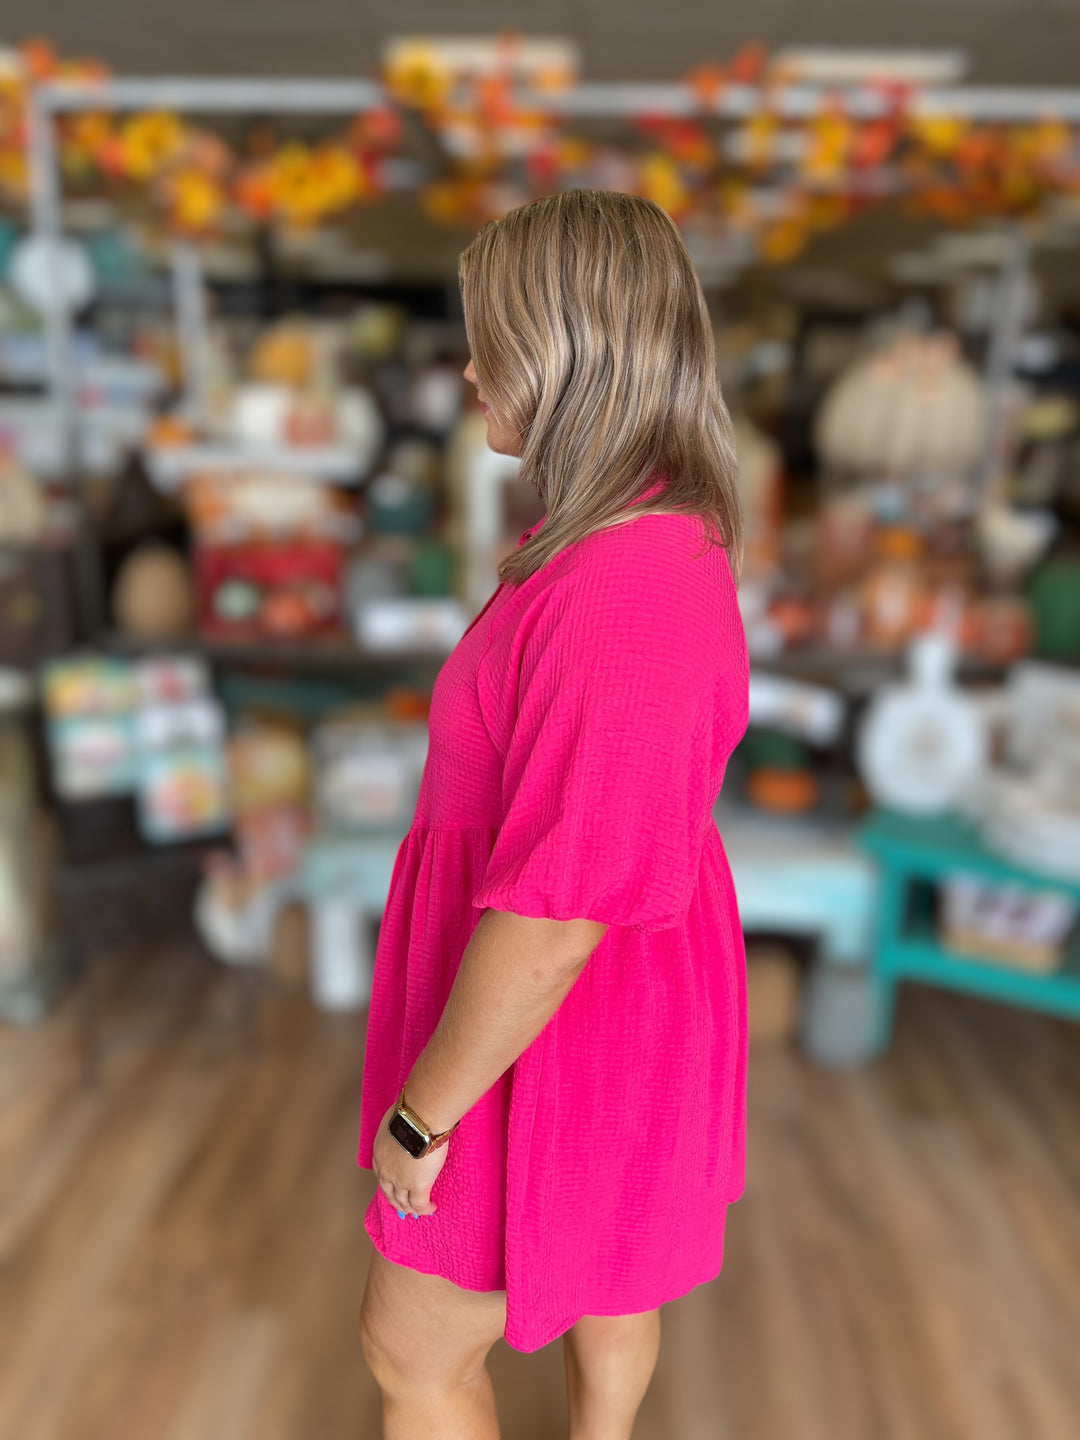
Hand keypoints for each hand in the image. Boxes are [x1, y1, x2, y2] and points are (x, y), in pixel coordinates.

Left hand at [372, 1101, 448, 1216]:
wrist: (419, 1120)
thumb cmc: (410, 1113)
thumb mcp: (396, 1120)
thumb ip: (400, 1126)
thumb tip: (409, 1119)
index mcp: (379, 1153)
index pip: (381, 1174)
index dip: (388, 1183)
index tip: (394, 1187)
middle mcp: (386, 1171)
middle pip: (389, 1193)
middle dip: (396, 1201)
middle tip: (404, 1206)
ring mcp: (401, 1181)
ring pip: (403, 1202)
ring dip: (410, 1208)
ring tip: (418, 1210)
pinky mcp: (418, 1187)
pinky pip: (420, 1204)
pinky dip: (425, 1209)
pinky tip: (431, 1208)